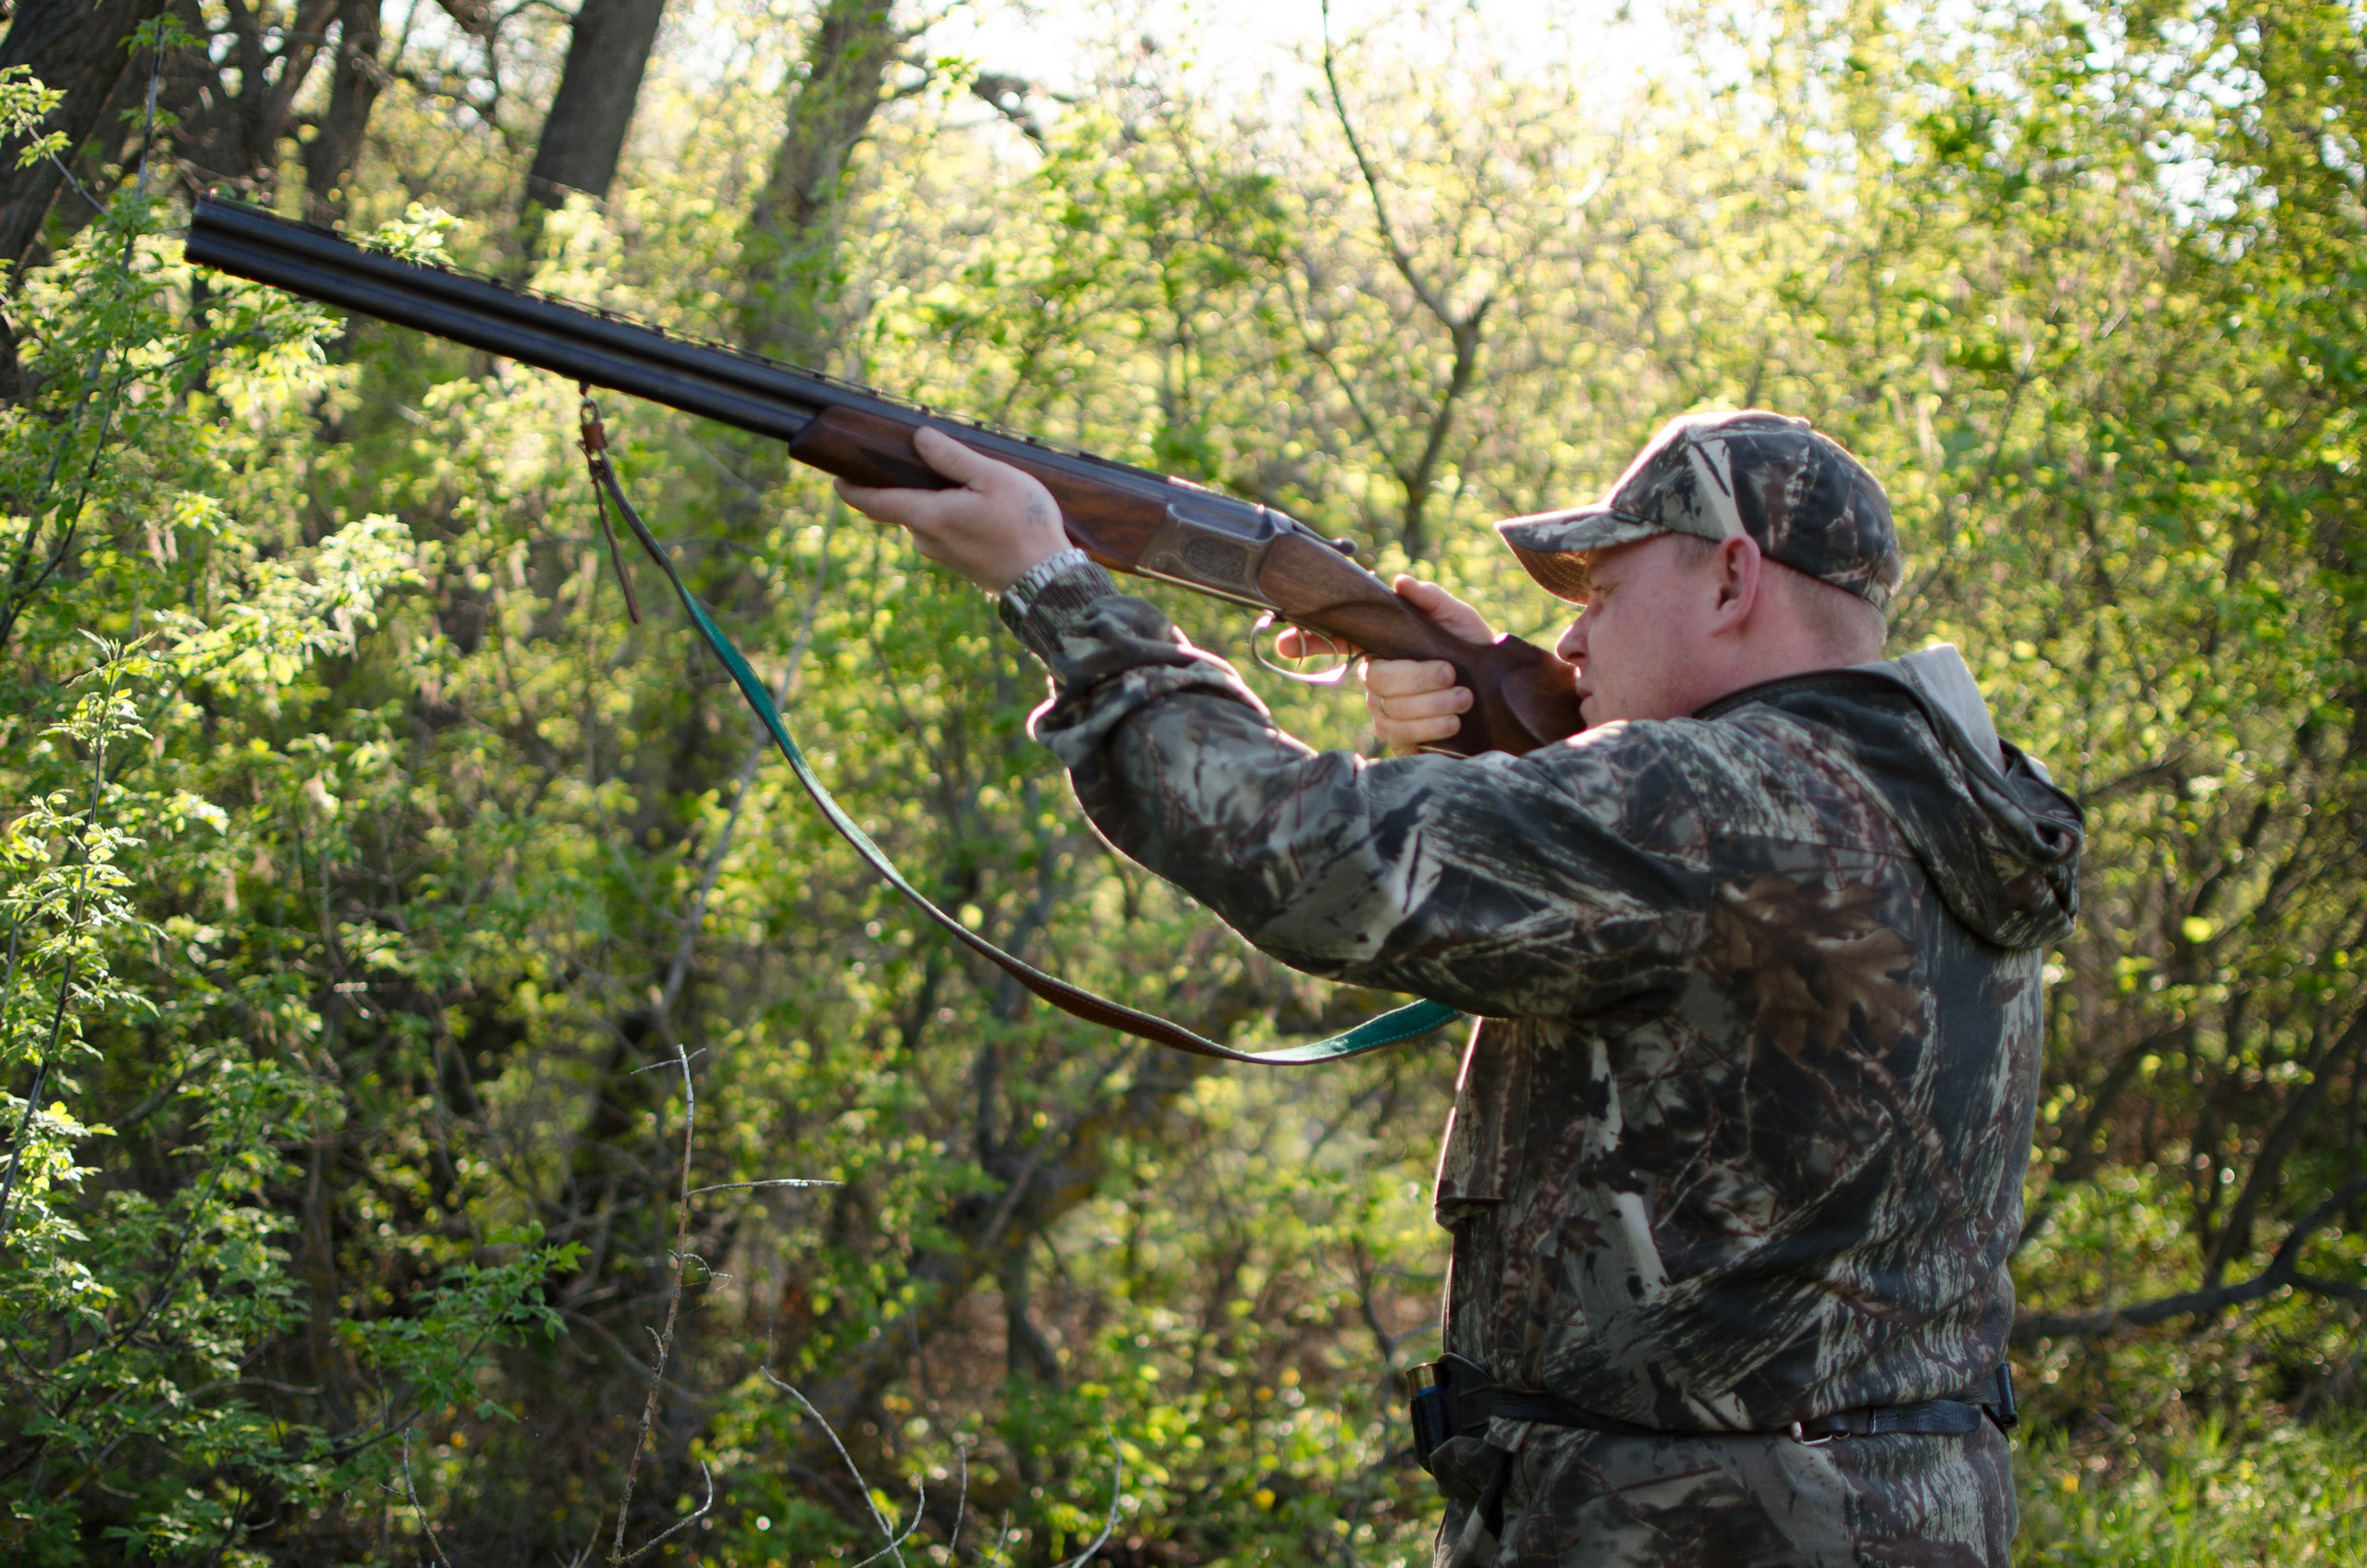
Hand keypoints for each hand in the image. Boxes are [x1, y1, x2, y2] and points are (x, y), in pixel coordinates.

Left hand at [833, 427, 1070, 592]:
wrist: (1046, 580)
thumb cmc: (1024, 525)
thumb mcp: (993, 478)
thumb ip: (953, 457)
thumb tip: (919, 438)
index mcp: (928, 516)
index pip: (873, 502)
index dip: (851, 489)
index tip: (836, 476)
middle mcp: (926, 539)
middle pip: (899, 506)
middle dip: (901, 484)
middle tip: (916, 458)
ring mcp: (941, 554)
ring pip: (923, 519)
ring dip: (932, 500)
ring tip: (964, 482)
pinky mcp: (957, 563)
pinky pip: (941, 532)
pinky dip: (947, 515)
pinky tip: (976, 506)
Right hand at [1276, 577, 1492, 755]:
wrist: (1502, 696)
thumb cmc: (1474, 651)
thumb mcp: (1458, 619)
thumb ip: (1430, 599)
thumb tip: (1400, 582)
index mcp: (1383, 644)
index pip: (1335, 640)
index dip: (1307, 642)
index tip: (1285, 643)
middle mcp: (1377, 678)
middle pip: (1374, 680)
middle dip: (1417, 678)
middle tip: (1451, 674)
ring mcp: (1384, 711)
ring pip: (1390, 709)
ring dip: (1433, 703)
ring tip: (1463, 697)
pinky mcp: (1400, 740)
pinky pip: (1399, 735)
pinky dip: (1432, 726)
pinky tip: (1454, 721)